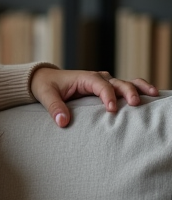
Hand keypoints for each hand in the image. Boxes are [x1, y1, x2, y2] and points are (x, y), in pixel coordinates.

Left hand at [31, 67, 158, 127]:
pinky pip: (123, 87)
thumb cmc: (46, 86)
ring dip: (138, 88)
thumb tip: (62, 122)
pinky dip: (136, 89)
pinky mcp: (104, 88)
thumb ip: (55, 108)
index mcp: (85, 78)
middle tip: (135, 104)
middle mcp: (97, 78)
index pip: (101, 85)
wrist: (45, 78)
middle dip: (128, 91)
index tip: (111, 110)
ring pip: (124, 82)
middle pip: (117, 82)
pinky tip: (149, 95)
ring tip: (153, 94)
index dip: (108, 96)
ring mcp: (103, 82)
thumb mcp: (46, 95)